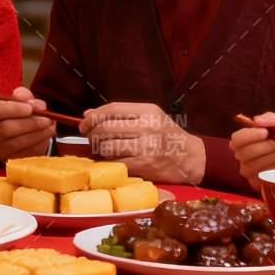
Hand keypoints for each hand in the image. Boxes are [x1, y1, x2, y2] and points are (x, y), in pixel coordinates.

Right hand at [0, 88, 55, 160]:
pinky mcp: (11, 160)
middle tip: (46, 118)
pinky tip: (46, 136)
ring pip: (16, 143)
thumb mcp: (22, 101)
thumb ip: (24, 96)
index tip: (30, 108)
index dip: (14, 109)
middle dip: (29, 123)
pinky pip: (25, 154)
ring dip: (36, 134)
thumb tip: (32, 102)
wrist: (22, 133)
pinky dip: (38, 144)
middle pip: (6, 129)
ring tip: (50, 126)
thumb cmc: (20, 115)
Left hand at [82, 102, 204, 183]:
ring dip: (99, 150)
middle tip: (90, 138)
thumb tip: (87, 114)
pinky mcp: (144, 165)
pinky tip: (112, 160)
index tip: (84, 123)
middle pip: (105, 128)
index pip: (111, 109)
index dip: (93, 116)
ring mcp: (145, 147)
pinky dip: (109, 162)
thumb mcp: (149, 117)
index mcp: (148, 111)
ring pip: (107, 147)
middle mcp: (147, 127)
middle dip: (91, 134)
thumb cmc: (166, 135)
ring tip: (102, 149)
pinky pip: (116, 162)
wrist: (191, 157)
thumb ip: (120, 114)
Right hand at [229, 112, 274, 190]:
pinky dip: (272, 171)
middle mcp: (247, 155)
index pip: (237, 139)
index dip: (247, 136)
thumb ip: (273, 120)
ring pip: (248, 167)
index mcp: (251, 139)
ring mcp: (253, 171)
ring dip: (269, 158)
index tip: (265, 132)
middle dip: (263, 147)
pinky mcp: (260, 184)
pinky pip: (257, 180)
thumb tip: (255, 121)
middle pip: (241, 153)